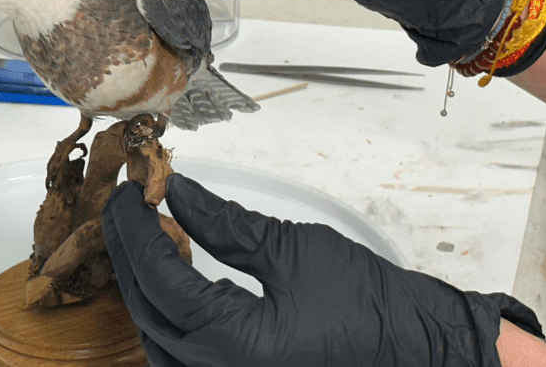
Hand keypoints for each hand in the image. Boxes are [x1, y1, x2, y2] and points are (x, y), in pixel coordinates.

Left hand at [102, 174, 541, 366]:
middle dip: (129, 255)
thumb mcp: (293, 250)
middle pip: (147, 312)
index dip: (136, 231)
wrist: (420, 351)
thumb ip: (226, 224)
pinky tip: (167, 285)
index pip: (160, 280)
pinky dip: (165, 319)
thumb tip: (179, 194)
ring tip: (141, 240)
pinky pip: (179, 359)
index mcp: (235, 345)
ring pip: (155, 341)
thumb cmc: (372, 308)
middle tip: (124, 211)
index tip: (129, 196)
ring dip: (141, 289)